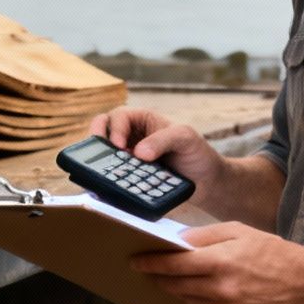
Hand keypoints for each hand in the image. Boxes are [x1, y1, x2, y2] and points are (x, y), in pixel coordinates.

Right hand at [87, 107, 227, 187]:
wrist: (207, 183)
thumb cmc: (198, 153)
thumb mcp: (185, 138)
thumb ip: (163, 140)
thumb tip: (138, 153)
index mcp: (142, 120)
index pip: (119, 117)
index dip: (115, 129)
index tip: (119, 147)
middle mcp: (130, 136)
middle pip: (102, 130)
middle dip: (96, 139)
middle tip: (98, 154)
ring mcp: (127, 157)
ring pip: (103, 153)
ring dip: (100, 161)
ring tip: (101, 172)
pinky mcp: (129, 176)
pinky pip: (111, 174)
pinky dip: (107, 178)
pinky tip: (109, 186)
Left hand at [130, 222, 303, 303]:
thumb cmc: (273, 253)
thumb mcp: (239, 232)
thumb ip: (205, 237)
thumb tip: (176, 243)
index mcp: (222, 262)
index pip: (174, 265)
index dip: (151, 264)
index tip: (135, 261)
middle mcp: (222, 289)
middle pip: (176, 286)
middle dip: (158, 278)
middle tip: (146, 271)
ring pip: (188, 301)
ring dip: (176, 291)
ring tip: (167, 281)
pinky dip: (198, 303)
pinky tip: (198, 292)